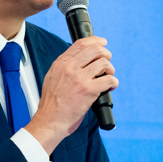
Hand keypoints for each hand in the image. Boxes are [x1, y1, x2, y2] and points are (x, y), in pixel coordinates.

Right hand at [26, 37, 116, 154]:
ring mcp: (79, 78)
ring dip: (110, 70)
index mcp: (61, 63)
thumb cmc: (52, 104)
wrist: (50, 121)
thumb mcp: (52, 77)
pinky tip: (110, 87)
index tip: (103, 43)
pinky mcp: (88, 90)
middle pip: (95, 49)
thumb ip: (65, 66)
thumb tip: (81, 59)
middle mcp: (70, 68)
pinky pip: (109, 79)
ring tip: (107, 77)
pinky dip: (113, 82)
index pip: (81, 43)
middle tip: (107, 63)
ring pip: (104, 63)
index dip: (95, 41)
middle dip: (106, 54)